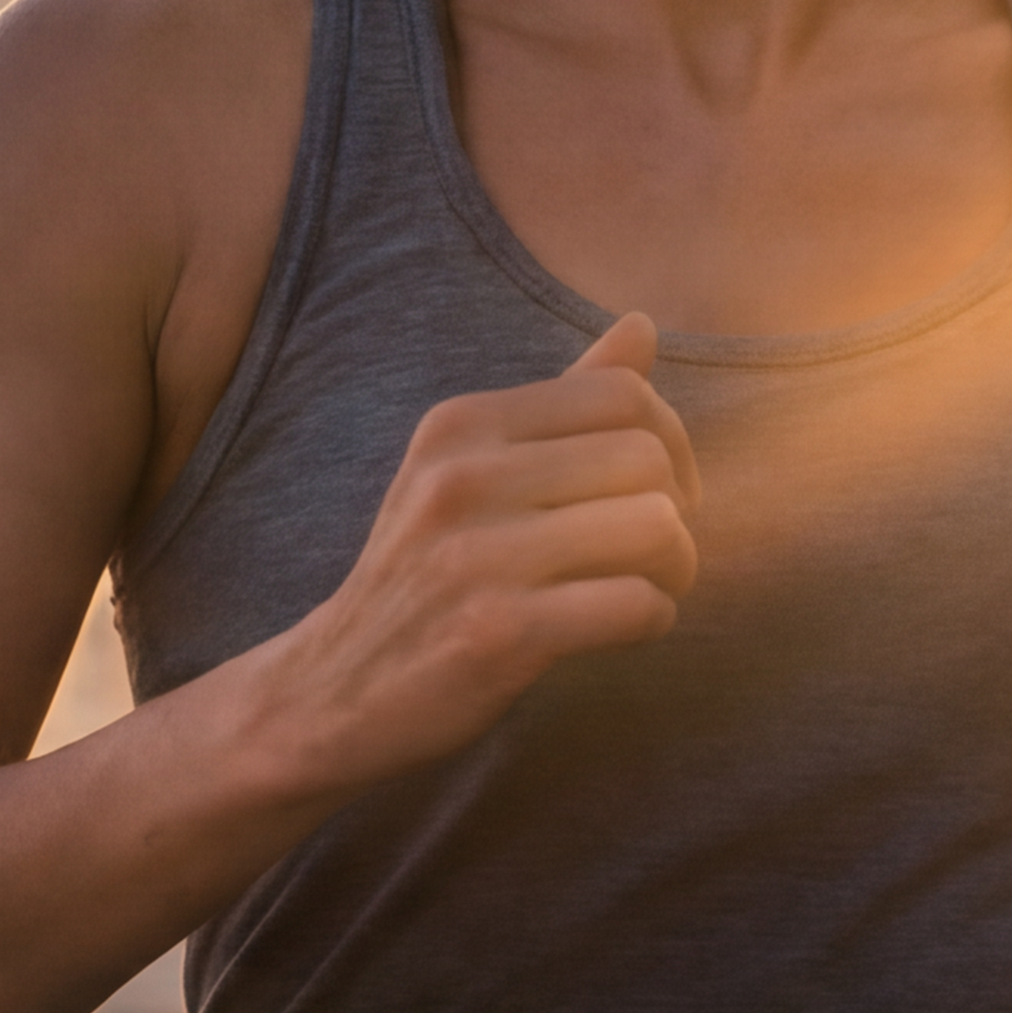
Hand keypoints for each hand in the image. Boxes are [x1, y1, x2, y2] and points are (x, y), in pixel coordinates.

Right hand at [231, 314, 696, 797]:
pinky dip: (652, 620)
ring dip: (676, 568)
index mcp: (459, 424)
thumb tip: (642, 323)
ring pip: (655, 527)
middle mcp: (462, 477)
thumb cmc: (424, 574)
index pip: (622, 392)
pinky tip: (621, 630)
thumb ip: (560, 400)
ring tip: (646, 588)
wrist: (332, 689)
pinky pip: (636, 605)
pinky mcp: (497, 633)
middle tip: (655, 551)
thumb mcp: (468, 470)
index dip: (669, 440)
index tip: (653, 490)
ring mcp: (476, 557)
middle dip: (679, 509)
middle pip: (648, 458)